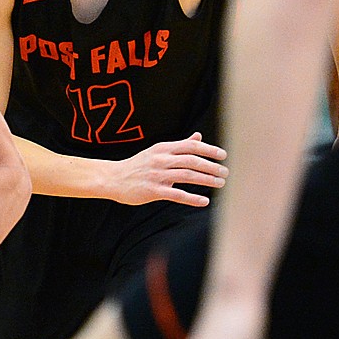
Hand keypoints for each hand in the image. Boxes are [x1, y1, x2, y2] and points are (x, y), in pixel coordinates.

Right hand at [112, 133, 226, 205]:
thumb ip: (179, 145)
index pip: (191, 146)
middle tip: (225, 172)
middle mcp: (161, 159)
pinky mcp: (153, 191)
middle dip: (211, 166)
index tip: (223, 155)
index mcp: (163, 148)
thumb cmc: (138, 165)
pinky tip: (204, 201)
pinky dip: (192, 198)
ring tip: (220, 184)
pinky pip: (177, 195)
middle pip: (192, 161)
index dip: (209, 150)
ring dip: (206, 180)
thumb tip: (198, 137)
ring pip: (187, 176)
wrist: (113, 178)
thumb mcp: (158, 151)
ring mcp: (157, 175)